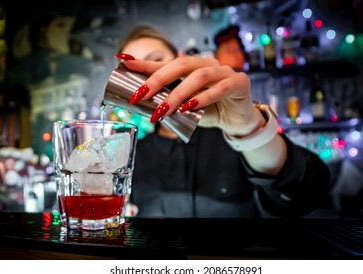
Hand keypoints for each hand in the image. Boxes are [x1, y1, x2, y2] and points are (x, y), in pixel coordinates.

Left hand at [121, 55, 260, 135]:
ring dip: (178, 94)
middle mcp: (208, 64)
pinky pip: (220, 88)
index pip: (166, 63)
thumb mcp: (186, 107)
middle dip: (157, 79)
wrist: (238, 122)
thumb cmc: (211, 111)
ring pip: (198, 76)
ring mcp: (225, 71)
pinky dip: (203, 97)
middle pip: (180, 65)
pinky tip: (190, 107)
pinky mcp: (239, 82)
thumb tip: (144, 103)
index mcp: (194, 67)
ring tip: (163, 110)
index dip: (145, 63)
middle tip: (140, 95)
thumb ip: (171, 101)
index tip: (123, 61)